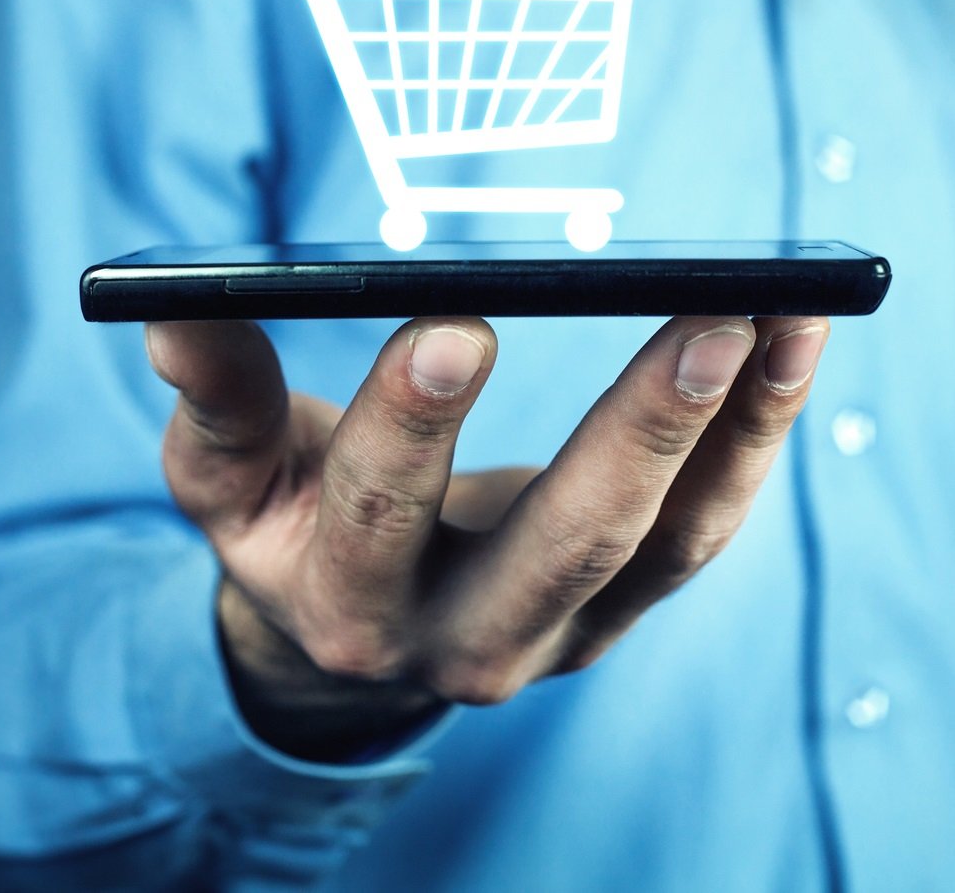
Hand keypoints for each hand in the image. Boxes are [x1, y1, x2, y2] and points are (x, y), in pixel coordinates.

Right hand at [145, 315, 826, 760]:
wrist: (347, 629)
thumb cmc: (283, 523)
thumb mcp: (225, 475)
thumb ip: (211, 399)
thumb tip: (170, 311)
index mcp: (342, 603)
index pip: (376, 511)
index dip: (408, 421)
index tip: (451, 322)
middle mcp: (456, 643)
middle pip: (560, 546)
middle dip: (633, 436)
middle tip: (701, 325)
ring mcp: (553, 636)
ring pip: (661, 545)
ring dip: (728, 432)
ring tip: (779, 318)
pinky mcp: (615, 611)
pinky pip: (702, 535)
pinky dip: (751, 442)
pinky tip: (785, 349)